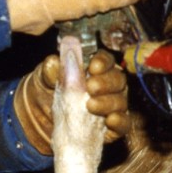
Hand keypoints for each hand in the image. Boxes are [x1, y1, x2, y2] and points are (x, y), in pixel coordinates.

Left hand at [13, 49, 129, 154]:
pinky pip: (124, 123)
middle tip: (91, 87)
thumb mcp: (46, 81)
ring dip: (108, 103)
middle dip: (106, 82)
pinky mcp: (116, 126)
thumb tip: (66, 46)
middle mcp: (109, 86)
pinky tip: (110, 120)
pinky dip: (119, 121)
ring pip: (121, 101)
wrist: (49, 124)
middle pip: (118, 79)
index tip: (93, 67)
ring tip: (90, 106)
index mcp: (94, 70)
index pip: (106, 60)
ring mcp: (114, 106)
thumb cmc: (50, 97)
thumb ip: (56, 66)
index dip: (103, 62)